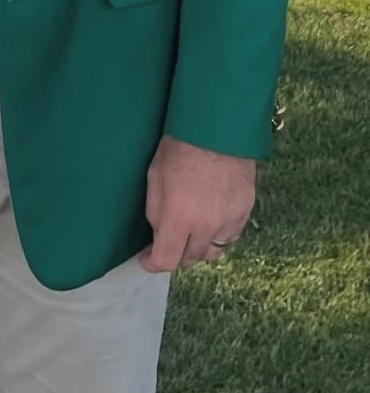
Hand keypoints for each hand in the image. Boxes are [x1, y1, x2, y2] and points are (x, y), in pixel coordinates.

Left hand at [138, 135, 255, 271]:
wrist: (217, 129)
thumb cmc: (179, 148)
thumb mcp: (155, 178)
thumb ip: (156, 213)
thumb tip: (158, 235)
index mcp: (180, 218)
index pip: (166, 259)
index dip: (152, 263)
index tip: (146, 259)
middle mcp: (206, 226)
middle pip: (190, 259)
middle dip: (175, 255)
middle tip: (166, 242)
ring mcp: (229, 221)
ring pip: (213, 251)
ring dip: (198, 248)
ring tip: (189, 233)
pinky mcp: (245, 212)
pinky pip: (230, 236)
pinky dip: (218, 235)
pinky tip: (210, 220)